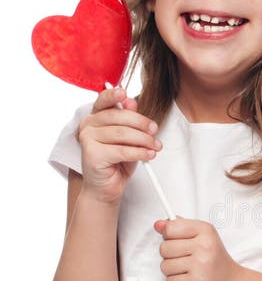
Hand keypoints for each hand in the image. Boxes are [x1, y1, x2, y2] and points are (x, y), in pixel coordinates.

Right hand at [77, 86, 161, 204]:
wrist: (106, 187)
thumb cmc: (116, 161)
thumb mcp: (127, 138)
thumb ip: (129, 120)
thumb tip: (132, 102)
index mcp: (95, 117)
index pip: (103, 100)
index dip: (113, 95)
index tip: (125, 93)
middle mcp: (87, 125)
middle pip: (118, 117)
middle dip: (141, 123)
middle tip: (155, 130)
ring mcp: (87, 140)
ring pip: (122, 134)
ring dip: (144, 140)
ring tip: (155, 146)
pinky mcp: (92, 155)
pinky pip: (121, 150)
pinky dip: (139, 152)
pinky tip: (149, 155)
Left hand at [155, 217, 240, 280]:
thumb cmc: (214, 260)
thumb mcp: (202, 237)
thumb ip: (180, 227)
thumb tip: (158, 224)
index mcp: (206, 231)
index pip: (170, 228)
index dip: (169, 236)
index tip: (179, 242)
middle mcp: (205, 246)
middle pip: (164, 248)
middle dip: (170, 256)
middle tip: (188, 260)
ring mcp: (201, 265)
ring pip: (165, 266)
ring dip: (173, 271)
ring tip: (189, 271)